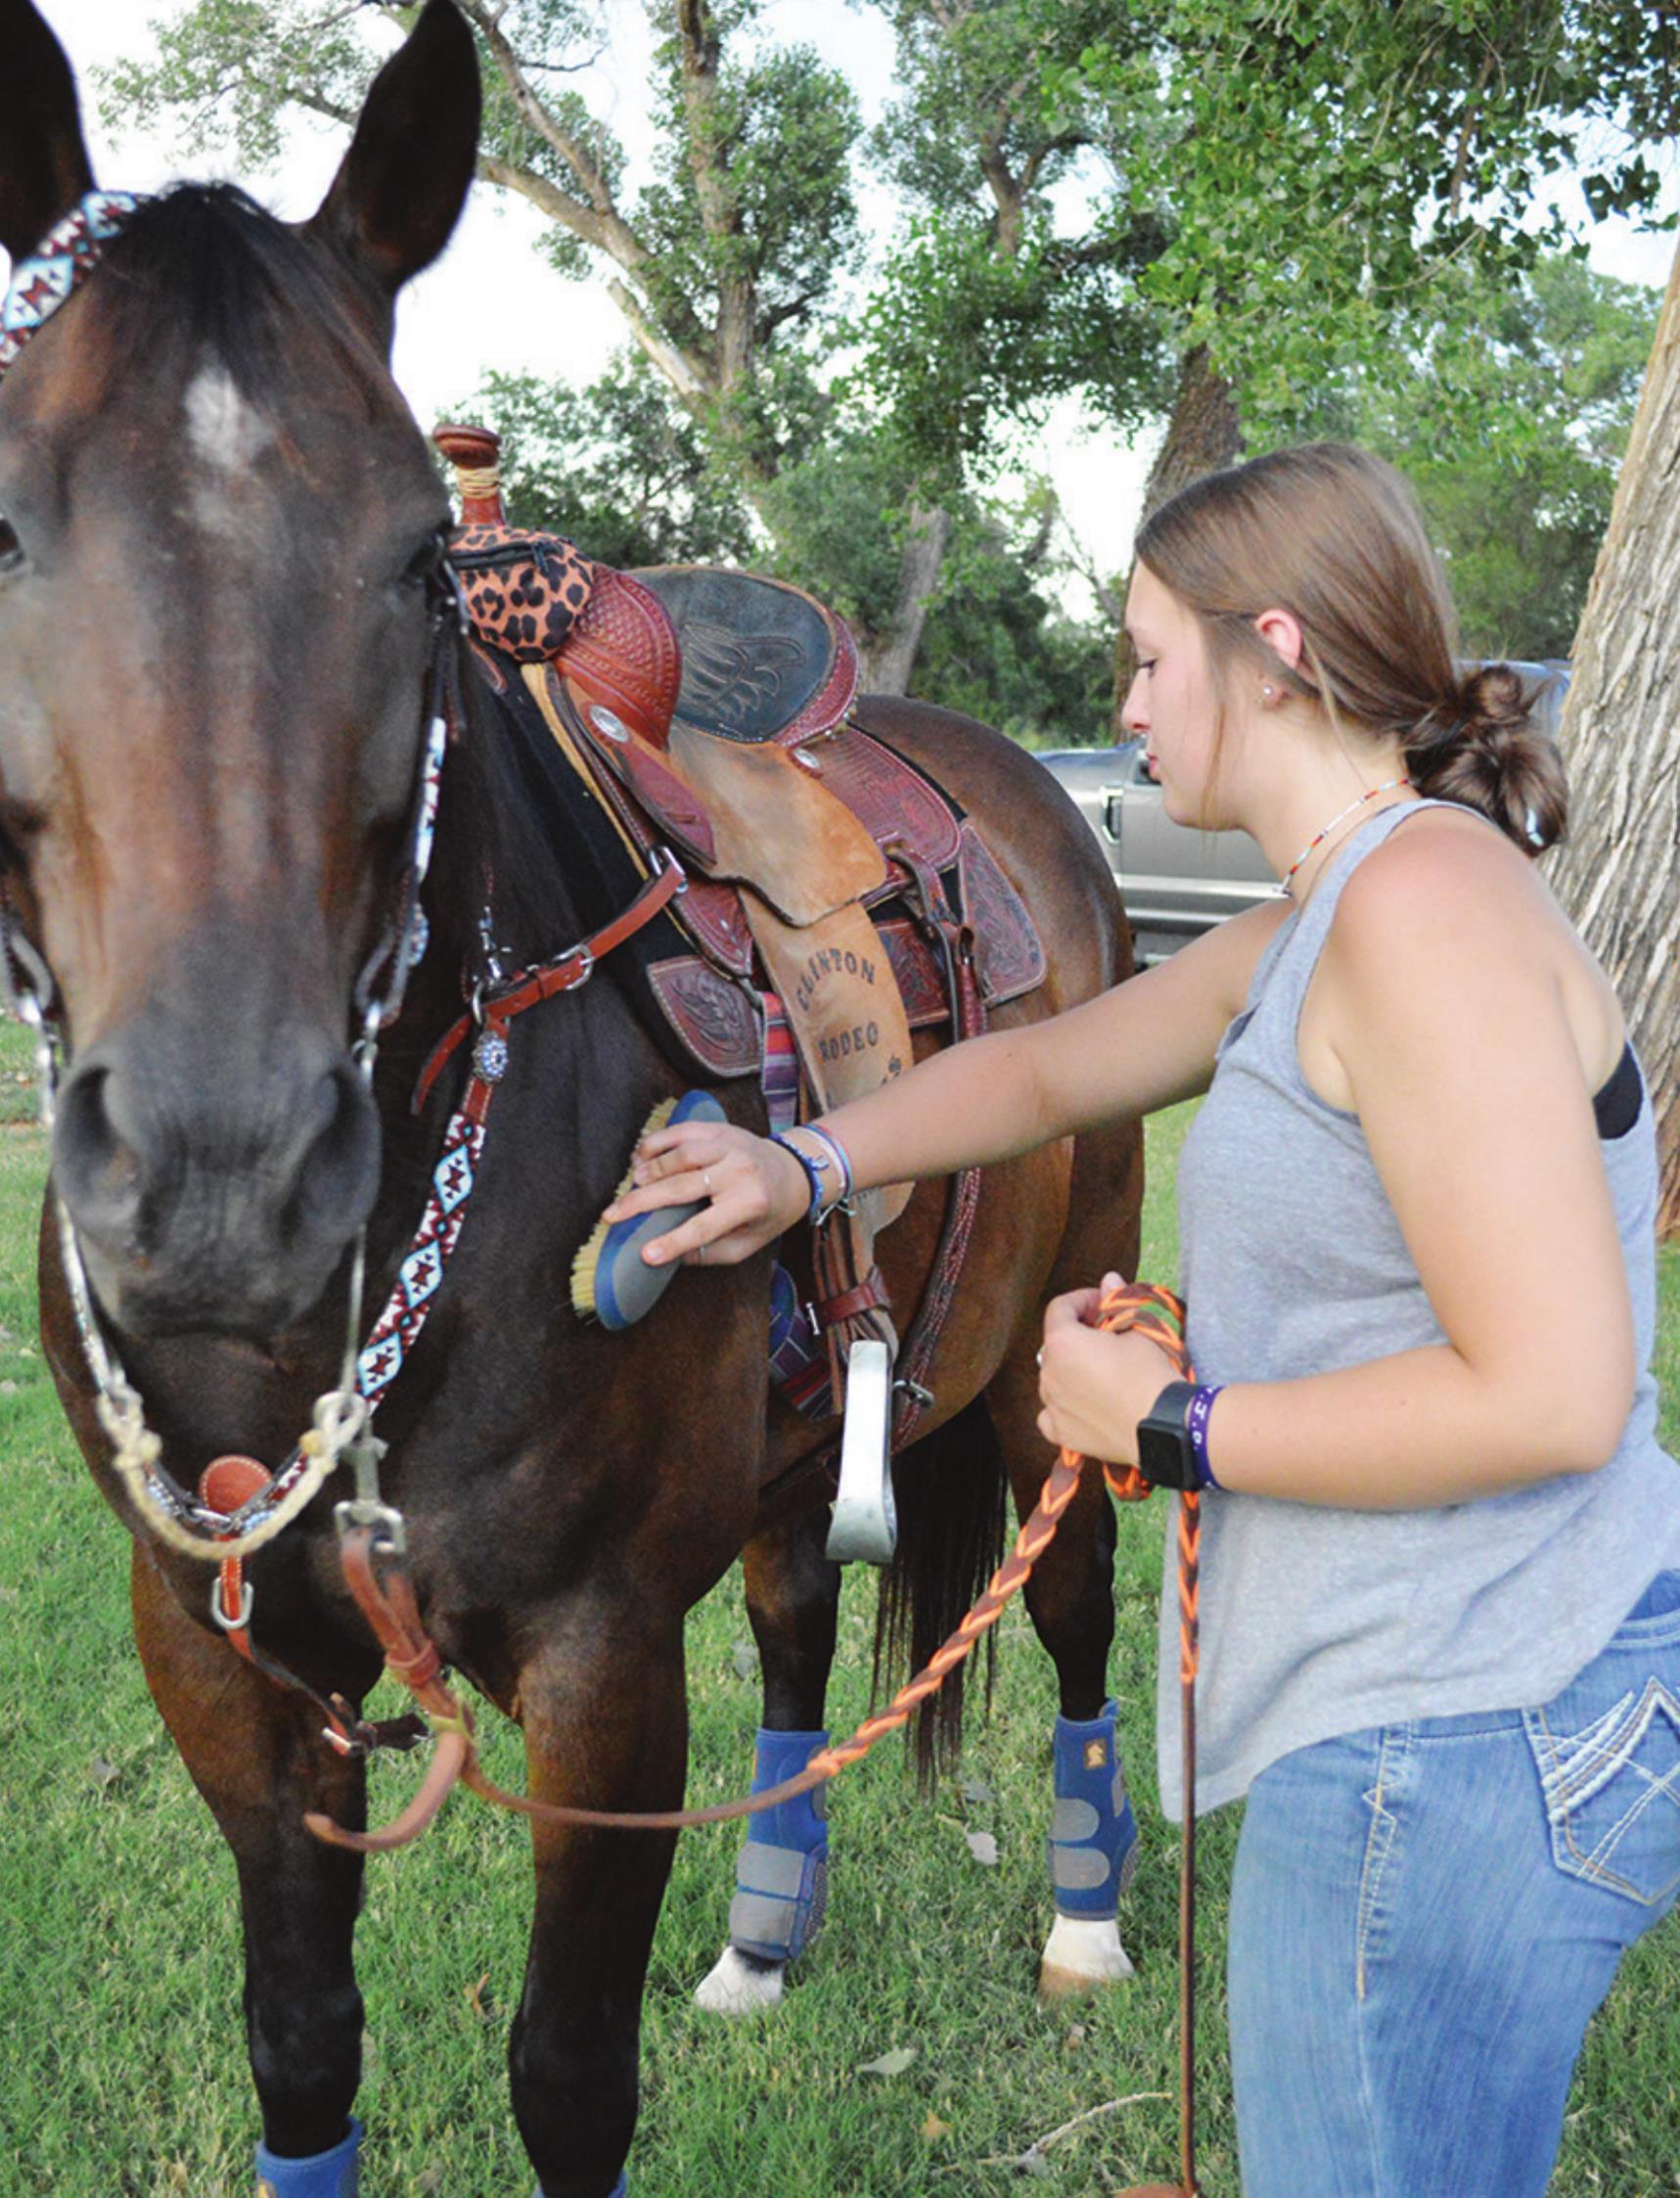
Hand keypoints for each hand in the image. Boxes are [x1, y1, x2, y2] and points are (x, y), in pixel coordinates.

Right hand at [600, 1118, 809, 1268]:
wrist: (793, 1172)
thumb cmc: (765, 1214)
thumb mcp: (745, 1244)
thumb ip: (709, 1253)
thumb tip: (668, 1257)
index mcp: (750, 1203)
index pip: (704, 1226)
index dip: (673, 1242)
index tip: (645, 1255)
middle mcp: (740, 1170)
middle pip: (682, 1186)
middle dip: (642, 1202)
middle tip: (611, 1215)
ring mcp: (729, 1144)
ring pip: (680, 1154)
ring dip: (649, 1169)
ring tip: (629, 1185)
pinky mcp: (718, 1128)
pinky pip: (681, 1131)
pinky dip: (656, 1143)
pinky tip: (639, 1158)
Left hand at [1035, 1273, 1178, 1464]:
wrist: (1163, 1426)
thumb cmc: (1150, 1373)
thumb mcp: (1137, 1331)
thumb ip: (1115, 1305)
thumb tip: (1108, 1279)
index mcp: (1062, 1343)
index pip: (1059, 1308)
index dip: (1082, 1300)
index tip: (1103, 1305)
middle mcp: (1048, 1373)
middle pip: (1056, 1344)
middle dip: (1078, 1336)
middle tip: (1107, 1337)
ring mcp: (1052, 1405)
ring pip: (1053, 1378)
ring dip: (1070, 1370)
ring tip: (1101, 1372)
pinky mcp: (1061, 1433)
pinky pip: (1051, 1413)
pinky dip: (1064, 1406)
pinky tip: (1085, 1404)